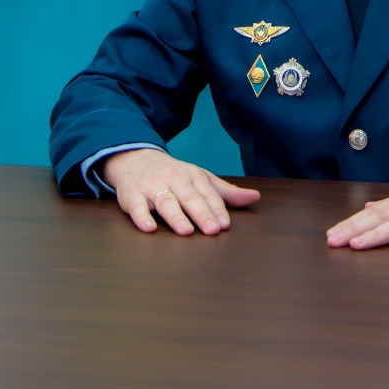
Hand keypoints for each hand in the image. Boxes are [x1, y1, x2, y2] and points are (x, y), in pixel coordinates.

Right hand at [100, 148, 260, 235]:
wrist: (136, 158)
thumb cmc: (173, 174)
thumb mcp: (200, 178)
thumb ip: (225, 192)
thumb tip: (255, 197)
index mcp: (193, 175)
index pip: (207, 193)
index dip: (216, 208)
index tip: (225, 224)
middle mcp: (174, 179)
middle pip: (189, 197)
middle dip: (201, 213)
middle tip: (212, 229)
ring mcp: (153, 186)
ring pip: (166, 201)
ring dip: (176, 216)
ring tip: (186, 231)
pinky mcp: (132, 196)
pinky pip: (137, 207)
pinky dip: (142, 217)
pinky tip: (149, 228)